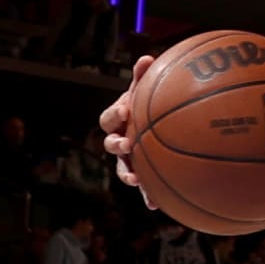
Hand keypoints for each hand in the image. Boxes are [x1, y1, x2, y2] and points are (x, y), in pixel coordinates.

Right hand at [101, 55, 154, 197]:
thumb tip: (147, 58)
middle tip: (127, 144)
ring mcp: (127, 159)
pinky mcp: (140, 174)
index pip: (109, 118)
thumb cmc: (147, 103)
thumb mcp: (145, 89)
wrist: (153, 122)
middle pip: (110, 144)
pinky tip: (154, 205)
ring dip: (127, 174)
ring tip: (136, 180)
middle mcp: (118, 139)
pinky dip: (147, 195)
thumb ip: (143, 76)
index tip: (126, 111)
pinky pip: (142, 186)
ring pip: (122, 168)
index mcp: (118, 119)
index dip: (115, 115)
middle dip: (117, 145)